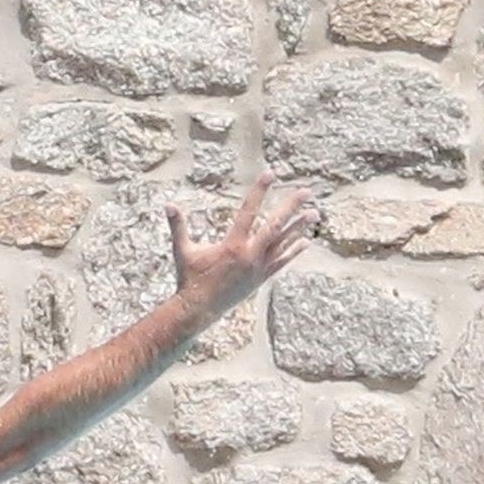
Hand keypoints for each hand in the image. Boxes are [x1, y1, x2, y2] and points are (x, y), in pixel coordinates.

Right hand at [166, 170, 317, 323]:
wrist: (199, 309)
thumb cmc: (189, 278)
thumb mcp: (182, 250)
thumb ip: (178, 226)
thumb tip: (168, 205)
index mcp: (232, 245)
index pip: (249, 211)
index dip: (259, 191)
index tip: (270, 174)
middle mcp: (250, 255)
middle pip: (276, 225)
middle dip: (291, 207)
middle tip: (307, 192)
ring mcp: (259, 267)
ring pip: (284, 243)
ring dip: (299, 227)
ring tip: (314, 213)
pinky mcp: (261, 278)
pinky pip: (282, 261)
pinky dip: (294, 250)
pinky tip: (306, 241)